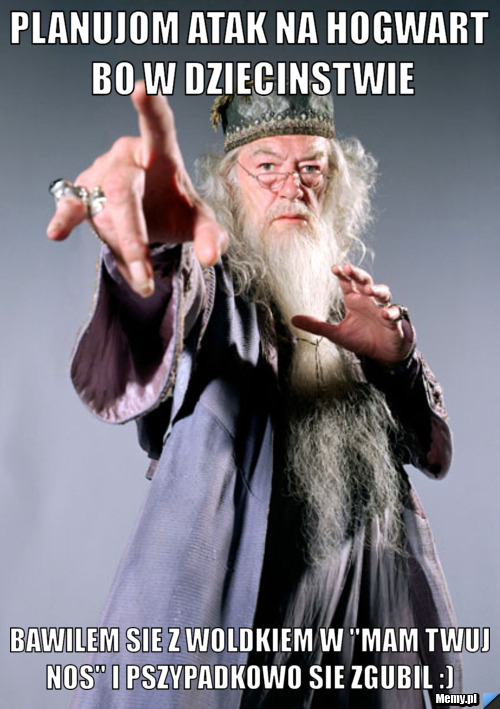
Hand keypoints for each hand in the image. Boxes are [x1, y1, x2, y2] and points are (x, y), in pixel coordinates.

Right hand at [46, 81, 226, 296]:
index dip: (151, 109)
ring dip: (120, 246)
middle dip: (134, 237)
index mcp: (161, 151)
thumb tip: (212, 256)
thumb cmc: (175, 208)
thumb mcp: (199, 222)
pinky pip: (72, 206)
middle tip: (145, 273)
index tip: (143, 89)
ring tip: (141, 276)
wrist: (151, 219)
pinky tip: (57, 232)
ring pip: (104, 210)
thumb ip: (212, 236)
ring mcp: (102, 173)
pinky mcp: (83, 194)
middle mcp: (127, 156)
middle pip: (124, 191)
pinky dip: (65, 219)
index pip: (158, 125)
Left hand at [291, 264, 412, 364]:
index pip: (348, 282)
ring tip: (369, 291)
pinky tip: (385, 314)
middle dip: (358, 274)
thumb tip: (293, 319)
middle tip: (348, 269)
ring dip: (377, 290)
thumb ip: (316, 326)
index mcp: (354, 300)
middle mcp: (369, 301)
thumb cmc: (360, 338)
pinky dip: (392, 312)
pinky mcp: (394, 322)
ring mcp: (382, 309)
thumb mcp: (336, 333)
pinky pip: (395, 313)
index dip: (343, 274)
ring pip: (383, 293)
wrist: (381, 354)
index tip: (334, 268)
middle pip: (365, 281)